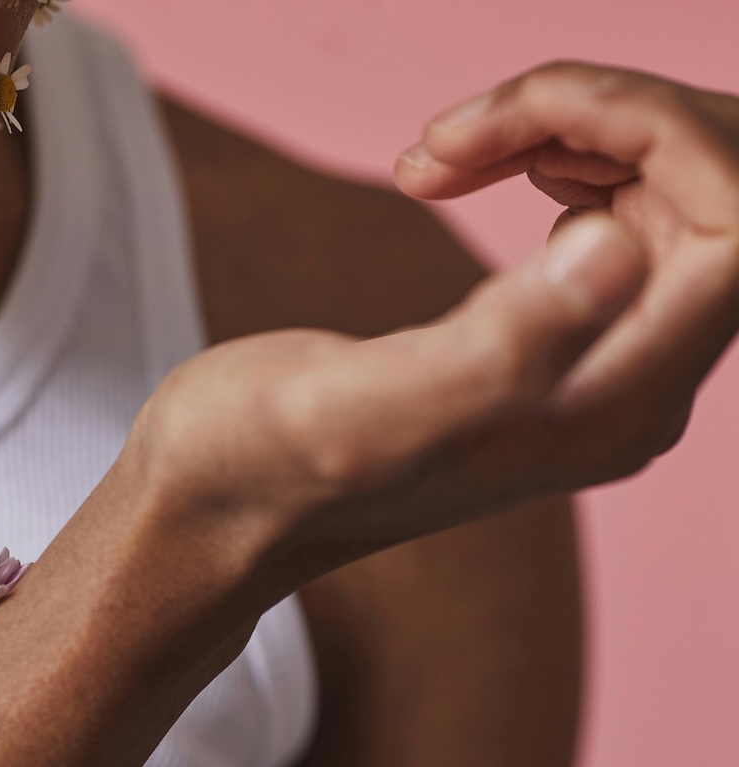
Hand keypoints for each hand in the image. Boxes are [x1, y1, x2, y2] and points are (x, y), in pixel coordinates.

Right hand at [129, 61, 738, 605]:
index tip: (508, 124)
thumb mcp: (366, 408)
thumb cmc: (262, 464)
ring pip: (666, 200)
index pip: (735, 228)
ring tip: (448, 151)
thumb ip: (502, 346)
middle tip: (459, 133)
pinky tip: (472, 176)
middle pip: (714, 202)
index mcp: (610, 408)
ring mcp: (594, 372)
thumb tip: (622, 244)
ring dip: (573, 137)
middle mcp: (628, 395)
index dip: (649, 135)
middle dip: (605, 123)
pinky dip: (555, 166)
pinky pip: (617, 222)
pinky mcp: (551, 348)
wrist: (215, 507)